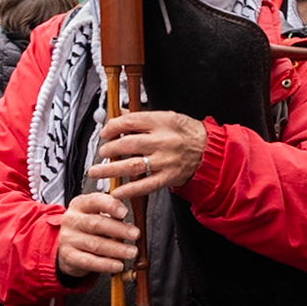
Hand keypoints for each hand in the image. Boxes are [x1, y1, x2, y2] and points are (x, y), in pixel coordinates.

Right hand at [55, 190, 139, 278]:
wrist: (66, 247)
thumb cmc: (88, 229)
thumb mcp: (96, 215)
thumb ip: (112, 217)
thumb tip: (131, 226)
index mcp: (80, 205)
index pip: (95, 201)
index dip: (110, 206)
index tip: (125, 212)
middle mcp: (72, 220)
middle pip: (96, 223)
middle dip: (119, 229)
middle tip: (135, 234)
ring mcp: (68, 239)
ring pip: (95, 244)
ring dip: (117, 249)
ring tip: (132, 252)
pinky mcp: (69, 256)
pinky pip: (89, 261)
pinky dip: (106, 264)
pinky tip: (118, 265)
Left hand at [86, 110, 206, 200]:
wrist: (209, 151)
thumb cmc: (187, 133)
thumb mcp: (167, 117)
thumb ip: (141, 117)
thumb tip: (118, 114)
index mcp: (162, 121)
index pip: (130, 122)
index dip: (112, 127)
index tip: (105, 133)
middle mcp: (163, 140)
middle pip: (128, 144)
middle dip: (110, 149)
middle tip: (102, 152)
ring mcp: (166, 161)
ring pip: (133, 165)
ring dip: (111, 169)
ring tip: (97, 171)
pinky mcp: (168, 177)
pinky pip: (145, 185)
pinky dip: (129, 190)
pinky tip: (117, 191)